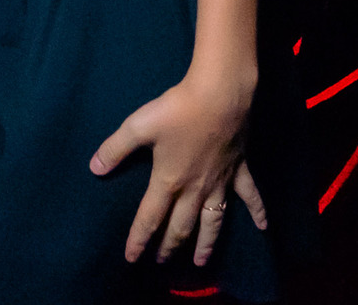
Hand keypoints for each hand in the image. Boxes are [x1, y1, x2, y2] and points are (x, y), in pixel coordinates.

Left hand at [90, 72, 267, 266]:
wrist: (219, 95)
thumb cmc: (177, 110)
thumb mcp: (138, 127)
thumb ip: (114, 149)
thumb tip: (94, 168)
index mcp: (168, 181)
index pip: (149, 218)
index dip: (139, 239)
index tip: (131, 258)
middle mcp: (195, 189)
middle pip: (181, 226)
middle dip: (169, 246)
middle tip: (161, 262)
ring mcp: (220, 182)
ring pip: (213, 221)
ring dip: (206, 243)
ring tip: (201, 262)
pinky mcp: (239, 170)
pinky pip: (250, 196)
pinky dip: (258, 212)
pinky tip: (264, 227)